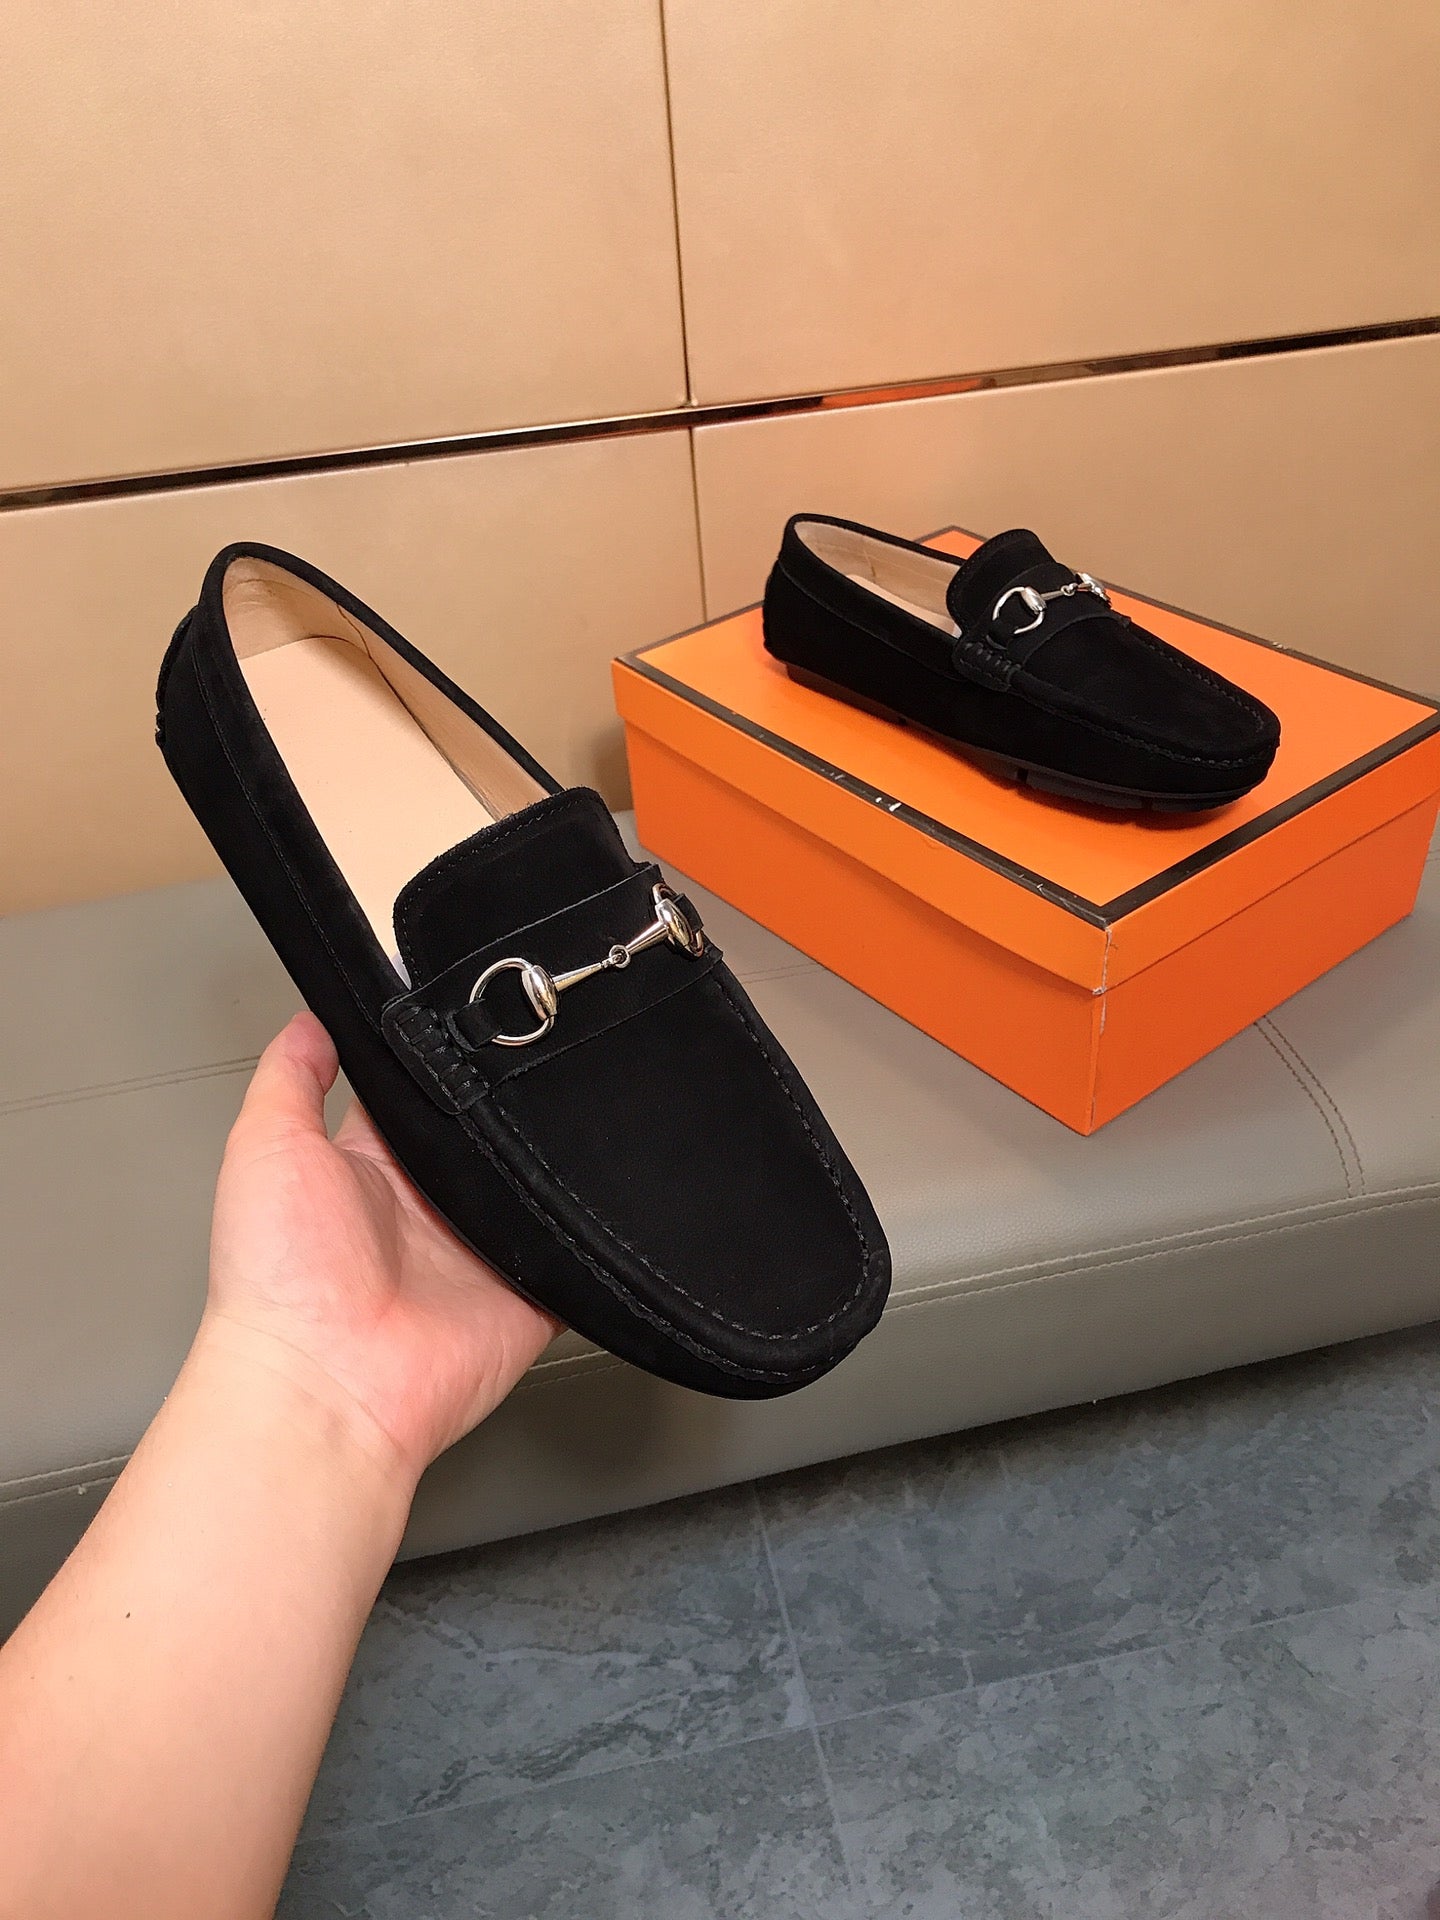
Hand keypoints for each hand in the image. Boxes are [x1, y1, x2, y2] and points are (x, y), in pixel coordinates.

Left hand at [203, 1011, 559, 1491]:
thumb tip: (313, 1017)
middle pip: (492, 1133)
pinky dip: (598, 1230)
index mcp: (375, 1169)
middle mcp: (432, 1207)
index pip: (426, 1095)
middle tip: (549, 1050)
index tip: (483, 1009)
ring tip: (586, 1108)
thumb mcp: (265, 1148)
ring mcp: (485, 1251)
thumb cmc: (278, 1282)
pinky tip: (610, 1190)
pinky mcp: (532, 1293)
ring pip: (542, 1184)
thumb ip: (291, 1077)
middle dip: (517, 1100)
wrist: (325, 1385)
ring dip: (558, 1158)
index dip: (451, 1058)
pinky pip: (580, 1254)